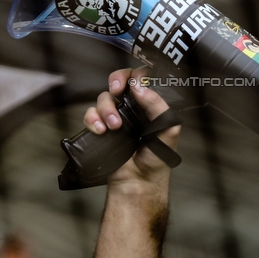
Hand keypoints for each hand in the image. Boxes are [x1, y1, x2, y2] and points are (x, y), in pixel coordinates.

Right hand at [83, 69, 180, 187]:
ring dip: (106, 108)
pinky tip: (100, 130)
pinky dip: (92, 119)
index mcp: (150, 105)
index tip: (133, 82)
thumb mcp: (168, 131)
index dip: (136, 75)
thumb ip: (158, 107)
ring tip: (114, 126)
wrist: (138, 182)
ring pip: (104, 98)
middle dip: (116, 81)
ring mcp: (115, 118)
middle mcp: (132, 108)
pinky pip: (90, 115)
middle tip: (117, 90)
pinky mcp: (101, 129)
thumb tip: (140, 88)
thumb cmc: (157, 159)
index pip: (142, 79)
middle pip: (120, 82)